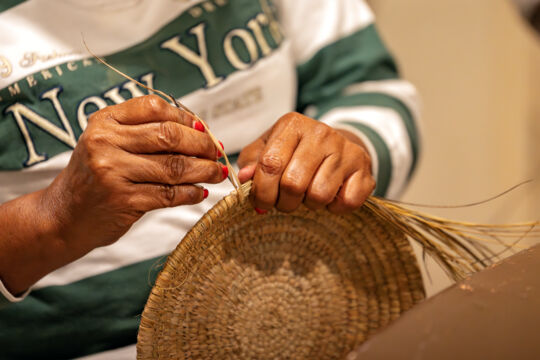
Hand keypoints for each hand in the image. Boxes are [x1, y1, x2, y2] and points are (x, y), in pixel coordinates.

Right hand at [45, 95, 225, 252]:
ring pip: (174, 166)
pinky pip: (169, 194)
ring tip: (218, 173)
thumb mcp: (108, 143)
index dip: (186, 117)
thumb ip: (144, 132)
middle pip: (169, 136)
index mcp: (104, 121)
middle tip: (217, 153)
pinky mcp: (122, 200)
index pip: (154, 107)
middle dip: (202, 144)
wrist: (62, 216)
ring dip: (204, 170)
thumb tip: (201, 131)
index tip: (204, 129)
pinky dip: (191, 193)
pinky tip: (200, 192)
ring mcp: (112, 172)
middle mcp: (105, 142)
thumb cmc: (95, 177)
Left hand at [237, 112, 374, 213]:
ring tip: (308, 195)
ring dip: (310, 205)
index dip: (262, 191)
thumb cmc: (294, 152)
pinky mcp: (364, 168)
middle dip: (284, 202)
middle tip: (285, 201)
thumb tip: (246, 177)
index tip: (261, 202)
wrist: (334, 147)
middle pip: (293, 184)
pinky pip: (347, 202)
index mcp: (292, 125)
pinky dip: (335, 208)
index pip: (270, 164)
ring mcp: (345, 149)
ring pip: (319, 195)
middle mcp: (321, 133)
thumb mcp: (266, 150)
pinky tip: (330, 196)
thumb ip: (251, 163)